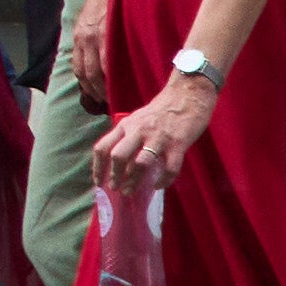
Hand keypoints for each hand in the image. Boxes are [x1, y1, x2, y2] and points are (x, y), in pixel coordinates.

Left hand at [99, 74, 217, 193]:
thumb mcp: (138, 120)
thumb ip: (129, 138)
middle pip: (118, 156)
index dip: (97, 167)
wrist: (188, 93)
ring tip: (131, 191)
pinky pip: (169, 168)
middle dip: (114, 176)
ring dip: (134, 181)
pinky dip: (163, 181)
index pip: (103, 147)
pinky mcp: (178, 144)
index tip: (98, 182)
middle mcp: (138, 131)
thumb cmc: (163, 109)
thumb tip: (122, 165)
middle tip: (116, 188)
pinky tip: (159, 185)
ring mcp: (158, 138)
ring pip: (140, 164)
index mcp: (126, 125)